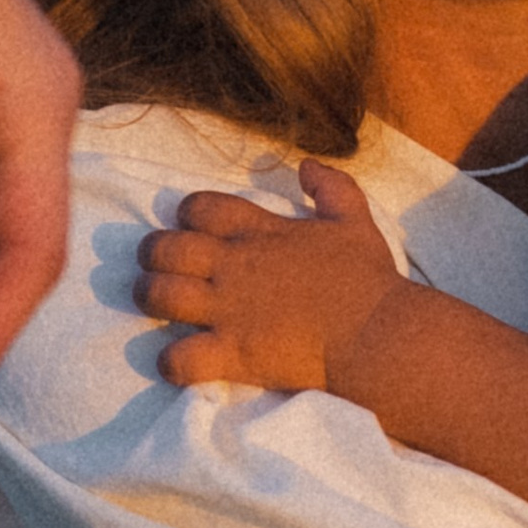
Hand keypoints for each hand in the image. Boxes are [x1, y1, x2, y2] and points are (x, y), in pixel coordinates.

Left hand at [134, 157, 406, 393]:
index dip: (187, 213)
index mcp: (259, 231)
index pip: (199, 207)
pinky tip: (180, 361)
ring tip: (156, 305)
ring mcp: (228, 311)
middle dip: (153, 254)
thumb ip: (331, 187)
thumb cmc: (368, 279)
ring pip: (158, 295)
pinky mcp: (232, 354)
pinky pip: (179, 358)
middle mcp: (234, 266)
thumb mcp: (355, 219)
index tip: (193, 226)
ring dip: (150, 298)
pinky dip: (171, 362)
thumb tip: (306, 165)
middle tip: (160, 266)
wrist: (377, 335)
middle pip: (163, 248)